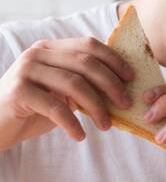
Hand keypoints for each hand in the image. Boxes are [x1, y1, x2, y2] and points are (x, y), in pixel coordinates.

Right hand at [0, 37, 133, 145]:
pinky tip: (80, 136)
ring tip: (106, 126)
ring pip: (74, 84)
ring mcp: (25, 71)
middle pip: (86, 63)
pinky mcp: (18, 92)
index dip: (114, 60)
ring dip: (96, 107)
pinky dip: (72, 123)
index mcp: (50, 48)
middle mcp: (37, 54)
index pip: (89, 45)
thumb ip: (83, 83)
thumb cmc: (32, 109)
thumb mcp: (61, 92)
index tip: (131, 78)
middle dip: (111, 84)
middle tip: (126, 104)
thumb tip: (123, 88)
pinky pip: (55, 107)